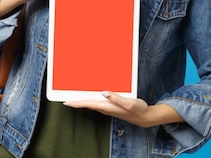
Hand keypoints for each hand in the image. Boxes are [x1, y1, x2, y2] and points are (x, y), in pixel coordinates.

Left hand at [64, 91, 183, 127]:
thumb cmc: (138, 110)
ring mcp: (108, 107)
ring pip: (91, 102)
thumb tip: (104, 92)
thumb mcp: (130, 103)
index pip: (89, 104)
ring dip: (82, 99)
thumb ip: (117, 98)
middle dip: (76, 100)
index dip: (77, 103)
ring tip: (73, 94)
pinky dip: (91, 97)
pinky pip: (97, 101)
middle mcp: (106, 108)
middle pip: (87, 104)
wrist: (144, 117)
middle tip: (65, 97)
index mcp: (108, 107)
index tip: (66, 102)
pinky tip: (89, 93)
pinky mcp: (111, 105)